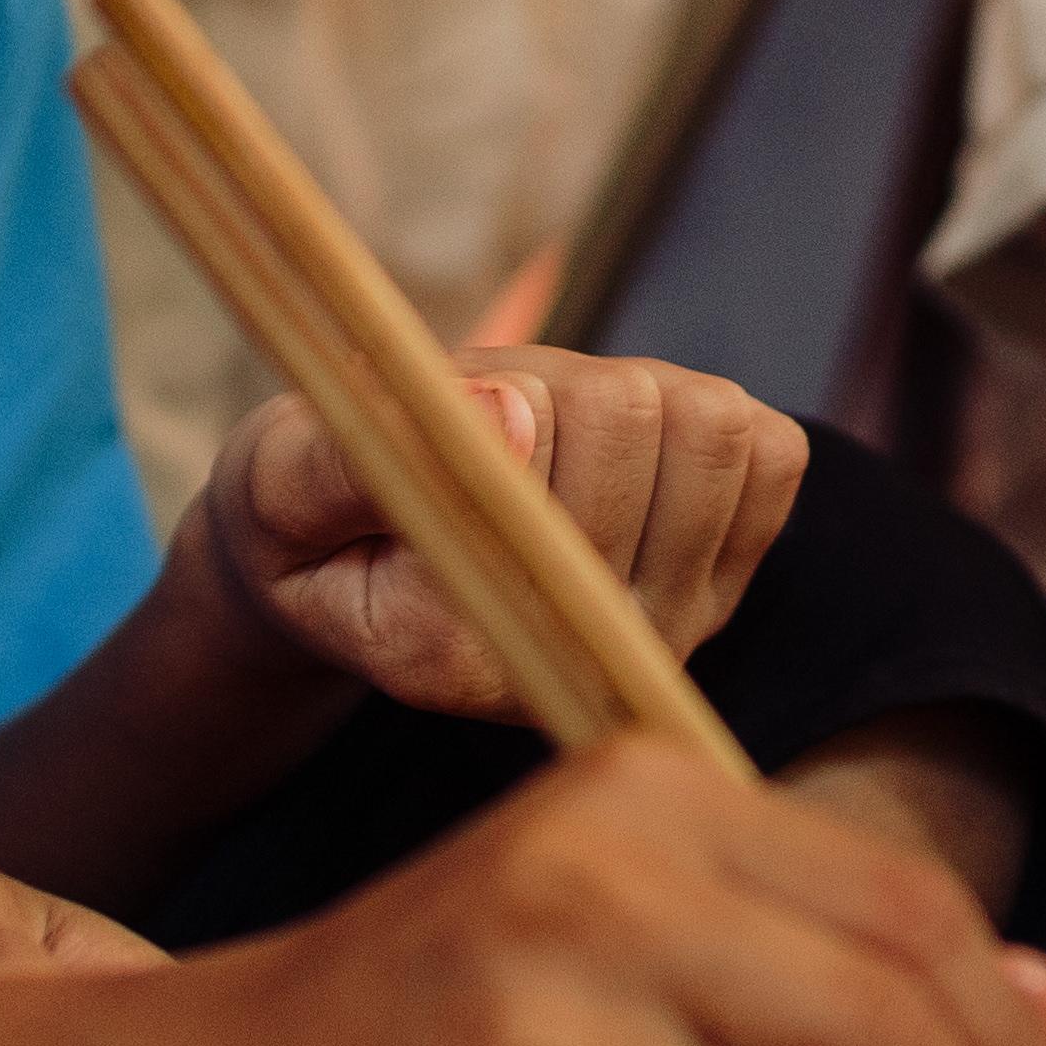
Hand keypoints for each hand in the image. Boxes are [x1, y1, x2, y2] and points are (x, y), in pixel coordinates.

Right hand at [194, 358, 809, 713]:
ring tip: (549, 434)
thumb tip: (510, 417)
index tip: (438, 423)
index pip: (534, 463)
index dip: (488, 405)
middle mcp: (586, 658)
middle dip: (551, 386)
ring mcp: (674, 624)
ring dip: (627, 395)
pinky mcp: (730, 576)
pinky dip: (696, 416)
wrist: (362, 562)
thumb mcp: (276, 484)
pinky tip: (618, 450)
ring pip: (710, 425)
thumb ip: (348, 466)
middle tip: (489, 421)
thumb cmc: (305, 518)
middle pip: (630, 418)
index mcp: (468, 659)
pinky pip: (769, 450)